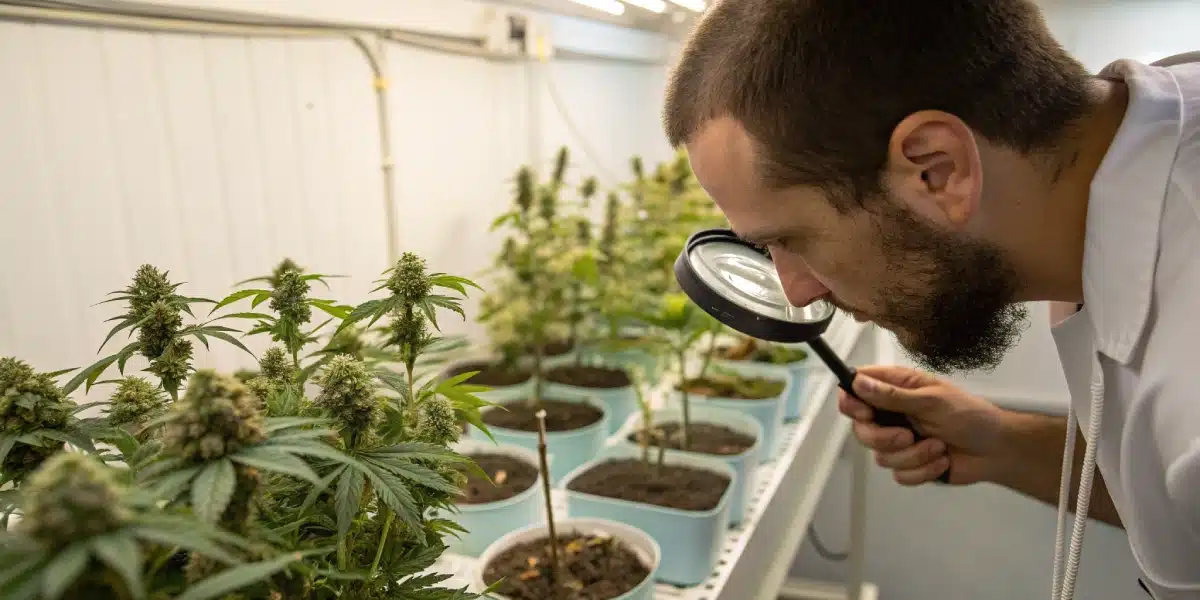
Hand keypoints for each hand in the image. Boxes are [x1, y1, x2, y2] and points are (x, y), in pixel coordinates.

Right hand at [837, 365, 1009, 485]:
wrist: (997, 451)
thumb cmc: (971, 416)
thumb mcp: (932, 401)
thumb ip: (893, 395)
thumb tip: (858, 383)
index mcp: (897, 388)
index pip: (856, 389)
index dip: (852, 402)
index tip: (863, 413)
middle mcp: (893, 414)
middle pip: (861, 429)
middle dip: (883, 438)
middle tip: (907, 436)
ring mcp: (900, 440)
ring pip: (881, 456)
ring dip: (913, 455)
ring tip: (938, 447)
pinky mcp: (909, 464)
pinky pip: (899, 474)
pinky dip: (922, 470)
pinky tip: (941, 461)